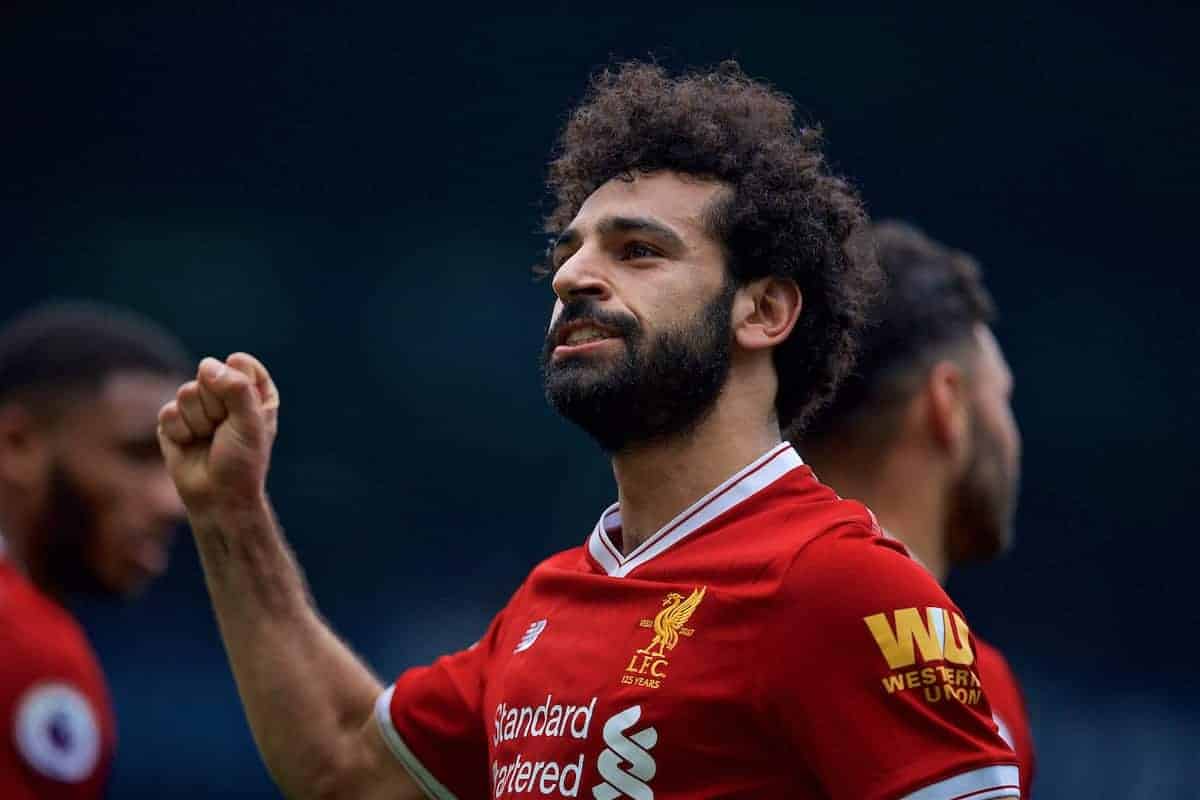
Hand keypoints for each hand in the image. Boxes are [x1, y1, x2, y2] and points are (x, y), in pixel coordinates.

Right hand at [158, 352, 279, 515]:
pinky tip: (190, 445)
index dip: (238, 382)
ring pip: (186, 392)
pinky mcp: (173, 422)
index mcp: (253, 393)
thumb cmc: (241, 461)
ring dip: (198, 420)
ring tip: (208, 439)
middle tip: (224, 431)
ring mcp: (197, 408)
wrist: (217, 496)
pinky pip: (168, 412)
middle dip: (216, 405)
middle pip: (209, 374)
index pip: (242, 364)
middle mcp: (224, 396)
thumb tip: (206, 365)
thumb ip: (236, 388)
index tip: (244, 409)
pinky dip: (180, 431)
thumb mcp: (250, 422)